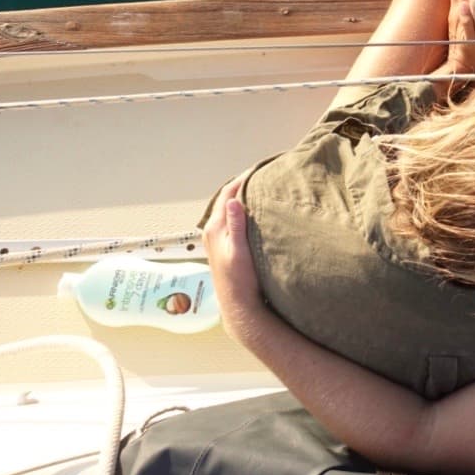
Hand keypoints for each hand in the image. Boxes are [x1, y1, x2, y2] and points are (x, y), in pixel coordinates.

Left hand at [202, 174, 270, 345]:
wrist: (237, 303)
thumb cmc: (239, 280)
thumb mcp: (238, 251)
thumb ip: (235, 225)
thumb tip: (233, 201)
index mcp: (214, 228)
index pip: (228, 195)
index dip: (242, 180)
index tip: (258, 170)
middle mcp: (213, 230)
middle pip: (227, 200)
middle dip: (243, 186)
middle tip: (261, 176)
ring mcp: (218, 238)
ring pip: (230, 210)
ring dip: (242, 199)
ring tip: (259, 189)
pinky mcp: (224, 245)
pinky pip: (233, 220)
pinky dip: (243, 211)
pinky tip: (255, 213)